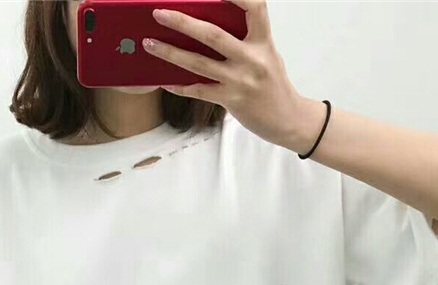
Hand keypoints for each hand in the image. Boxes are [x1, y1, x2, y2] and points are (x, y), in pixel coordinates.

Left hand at [145, 0, 305, 149]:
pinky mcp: (231, 101)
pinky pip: (199, 91)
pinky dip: (180, 86)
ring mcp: (240, 81)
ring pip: (199, 64)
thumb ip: (246, 39)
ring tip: (150, 43)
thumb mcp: (267, 55)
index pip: (255, 7)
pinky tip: (165, 81)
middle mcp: (252, 59)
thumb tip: (210, 24)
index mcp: (263, 41)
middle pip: (212, 34)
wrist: (287, 119)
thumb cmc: (273, 84)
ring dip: (170, 53)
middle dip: (182, 22)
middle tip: (159, 13)